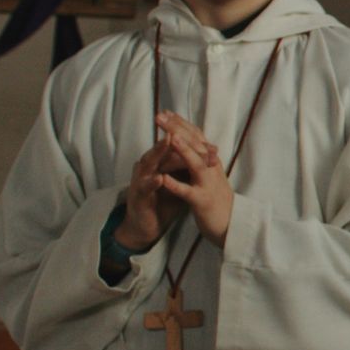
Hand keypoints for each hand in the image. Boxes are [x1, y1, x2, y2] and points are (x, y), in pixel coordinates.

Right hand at [114, 134, 206, 251]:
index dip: (186, 136)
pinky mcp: (138, 197)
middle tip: (179, 123)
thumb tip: (211, 152)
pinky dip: (151, 182)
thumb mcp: (180, 181)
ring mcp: (140, 180)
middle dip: (170, 134)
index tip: (199, 127)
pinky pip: (144, 187)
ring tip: (168, 141)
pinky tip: (160, 178)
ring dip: (158, 151)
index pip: (172, 144)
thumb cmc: (163, 200)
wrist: (146, 225)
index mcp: (159, 162)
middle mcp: (148, 168)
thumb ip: (189, 167)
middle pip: (160, 148)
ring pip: (149, 162)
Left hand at [153, 113, 232, 244]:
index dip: (181, 123)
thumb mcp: (210, 173)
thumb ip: (202, 157)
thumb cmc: (216, 198)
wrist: (230, 223)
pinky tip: (164, 178)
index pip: (196, 136)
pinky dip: (176, 184)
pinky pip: (188, 192)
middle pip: (195, 144)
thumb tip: (192, 139)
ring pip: (196, 163)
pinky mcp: (202, 201)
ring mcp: (208, 183)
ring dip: (183, 150)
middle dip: (177, 129)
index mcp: (211, 160)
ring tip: (170, 138)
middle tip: (160, 116)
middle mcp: (211, 168)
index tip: (166, 112)